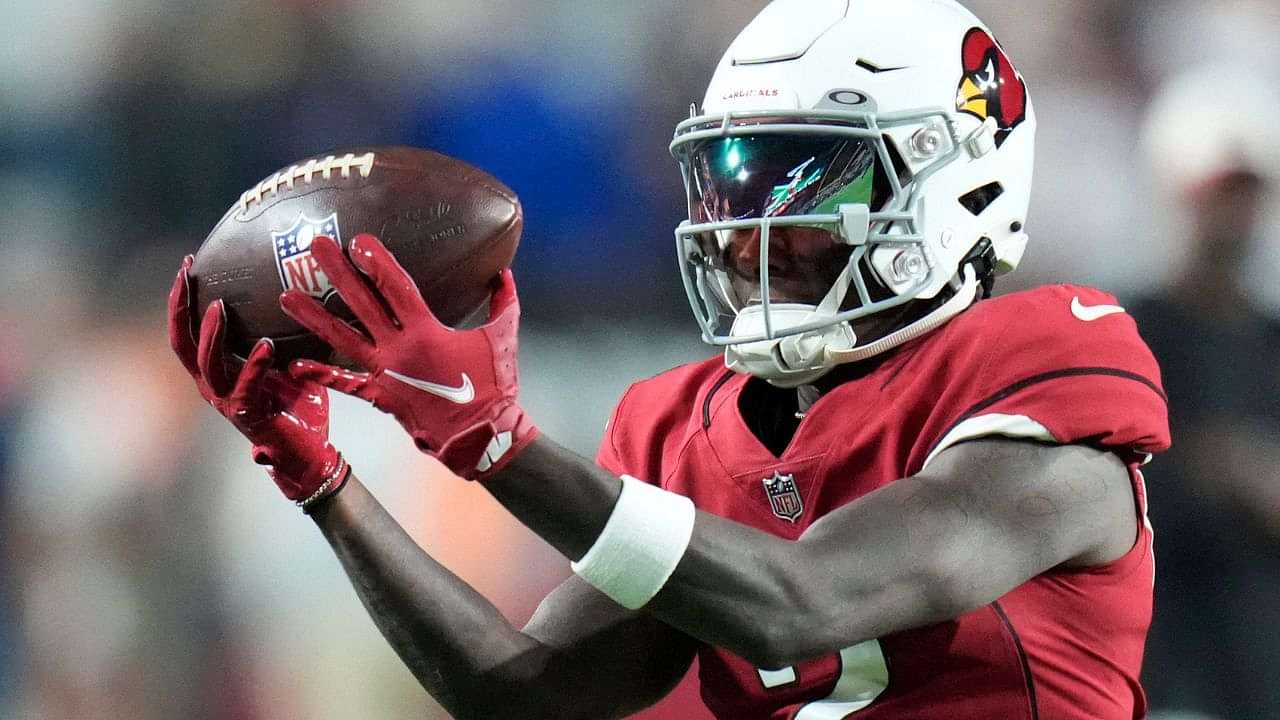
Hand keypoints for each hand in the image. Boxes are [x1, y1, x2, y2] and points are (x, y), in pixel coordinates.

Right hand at [168, 256, 347, 506]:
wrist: (310, 450)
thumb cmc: (299, 404)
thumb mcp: (291, 361)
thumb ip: (287, 333)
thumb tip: (306, 293)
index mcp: (219, 369)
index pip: (188, 330)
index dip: (183, 299)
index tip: (189, 264)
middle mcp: (214, 384)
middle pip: (182, 342)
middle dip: (181, 307)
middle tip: (188, 274)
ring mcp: (226, 400)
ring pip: (206, 363)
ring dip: (211, 333)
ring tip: (219, 306)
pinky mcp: (247, 415)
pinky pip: (245, 387)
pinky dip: (254, 366)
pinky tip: (266, 346)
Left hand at [280, 234, 536, 479]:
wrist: (482, 436)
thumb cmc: (495, 386)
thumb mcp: (504, 338)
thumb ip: (503, 302)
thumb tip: (503, 273)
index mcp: (427, 332)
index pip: (396, 288)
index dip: (377, 263)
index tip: (358, 240)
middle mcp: (398, 349)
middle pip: (361, 305)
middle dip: (337, 273)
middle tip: (314, 247)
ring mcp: (385, 372)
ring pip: (342, 339)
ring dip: (313, 317)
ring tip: (285, 296)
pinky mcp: (380, 395)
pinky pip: (346, 382)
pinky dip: (322, 374)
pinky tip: (296, 365)